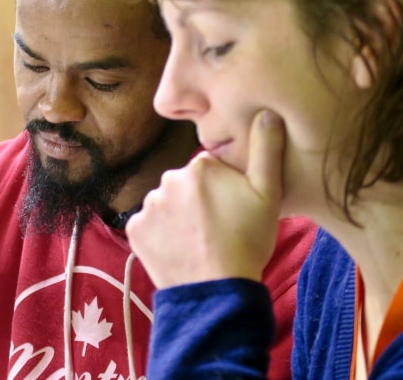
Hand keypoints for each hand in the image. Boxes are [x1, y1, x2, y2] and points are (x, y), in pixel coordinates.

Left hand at [127, 110, 285, 287]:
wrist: (216, 291)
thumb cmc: (247, 242)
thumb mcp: (268, 194)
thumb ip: (266, 149)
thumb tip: (265, 111)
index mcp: (199, 166)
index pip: (209, 169)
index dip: (222, 189)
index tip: (232, 209)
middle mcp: (168, 179)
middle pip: (185, 185)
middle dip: (197, 200)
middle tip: (216, 227)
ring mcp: (148, 205)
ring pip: (166, 204)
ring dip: (178, 216)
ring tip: (198, 240)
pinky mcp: (134, 229)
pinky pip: (149, 225)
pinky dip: (160, 234)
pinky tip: (179, 247)